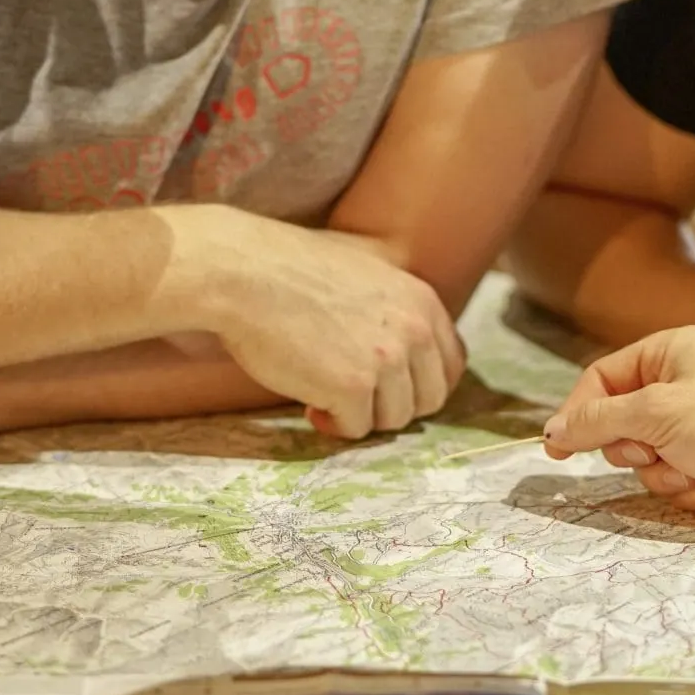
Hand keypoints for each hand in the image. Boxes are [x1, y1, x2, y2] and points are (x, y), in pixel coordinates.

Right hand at [167, 208, 464, 441]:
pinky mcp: (353, 387)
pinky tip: (308, 401)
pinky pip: (356, 428)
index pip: (451, 364)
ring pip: (394, 419)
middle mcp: (414, 330)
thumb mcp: (364, 268)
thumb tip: (406, 344)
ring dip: (361, 414)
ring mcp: (386, 360)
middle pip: (429, 399)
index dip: (420, 383)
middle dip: (392, 404)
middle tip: (355, 397)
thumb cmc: (290, 267)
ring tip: (325, 392)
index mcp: (422, 301)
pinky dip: (332, 422)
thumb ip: (395, 304)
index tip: (390, 388)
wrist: (243, 271)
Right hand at [540, 327, 694, 526]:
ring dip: (668, 473)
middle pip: (620, 426)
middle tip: (656, 450)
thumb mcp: (657, 412)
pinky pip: (675, 482)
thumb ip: (598, 420)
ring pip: (646, 462)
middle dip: (637, 449)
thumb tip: (552, 430)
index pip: (601, 379)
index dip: (578, 413)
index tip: (556, 448)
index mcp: (669, 353)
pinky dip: (693, 488)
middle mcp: (680, 386)